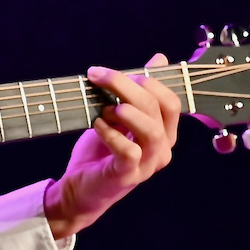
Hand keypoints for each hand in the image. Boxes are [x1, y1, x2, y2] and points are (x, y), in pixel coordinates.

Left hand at [42, 56, 180, 239]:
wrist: (79, 190)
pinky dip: (112, 134)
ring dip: (129, 112)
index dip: (146, 80)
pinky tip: (97, 124)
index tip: (110, 72)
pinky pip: (130, 152)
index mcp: (164, 132)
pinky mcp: (128, 176)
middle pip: (160, 109)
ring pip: (153, 131)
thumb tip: (159, 59)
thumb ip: (137, 92)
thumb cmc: (100, 151)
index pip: (170, 100)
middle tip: (100, 78)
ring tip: (105, 107)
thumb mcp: (118, 115)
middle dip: (129, 87)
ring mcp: (147, 165)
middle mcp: (162, 149)